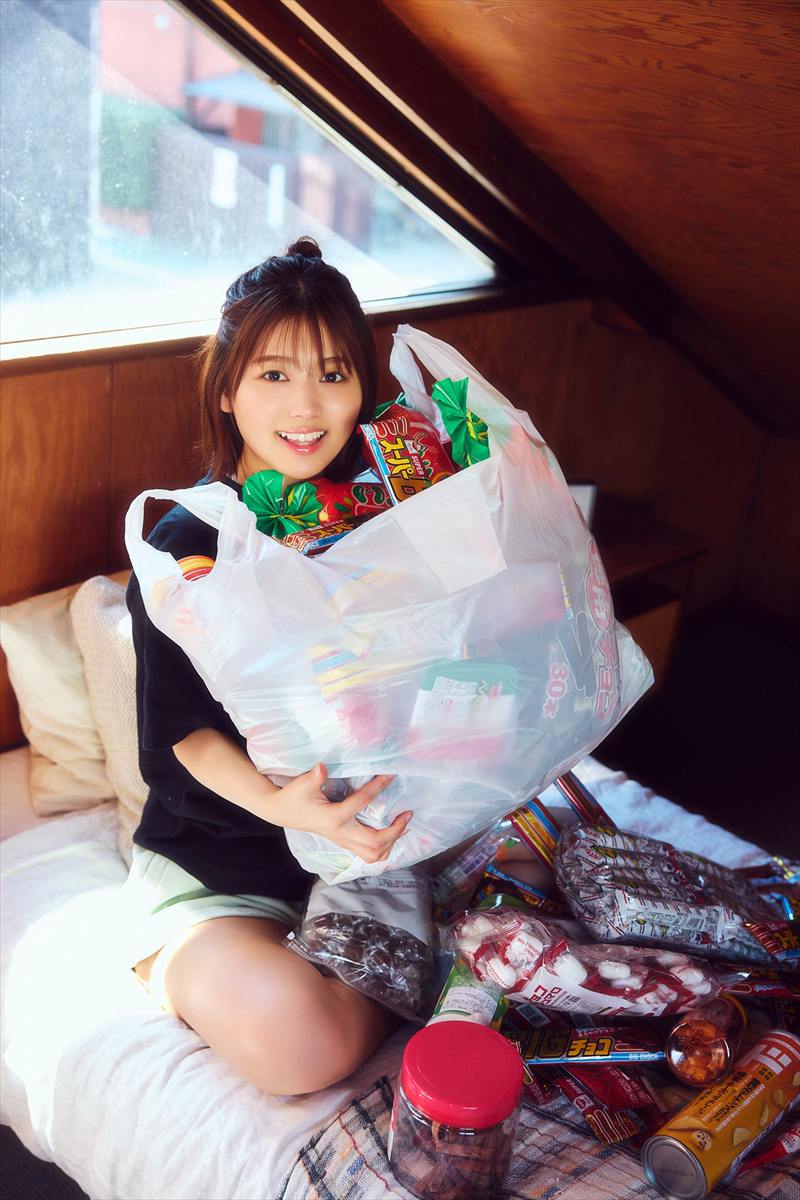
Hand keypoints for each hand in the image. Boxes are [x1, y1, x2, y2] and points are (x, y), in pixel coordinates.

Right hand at [274, 763, 411, 863]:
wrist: (282, 812)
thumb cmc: (294, 796)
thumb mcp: (302, 784)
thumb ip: (314, 777)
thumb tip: (322, 767)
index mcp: (333, 818)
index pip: (361, 803)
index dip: (378, 787)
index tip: (390, 776)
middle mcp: (341, 833)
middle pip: (376, 843)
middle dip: (395, 831)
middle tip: (407, 814)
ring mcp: (342, 840)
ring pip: (373, 854)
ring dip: (391, 843)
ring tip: (401, 826)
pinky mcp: (343, 841)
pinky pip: (367, 854)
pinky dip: (383, 848)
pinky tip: (390, 834)